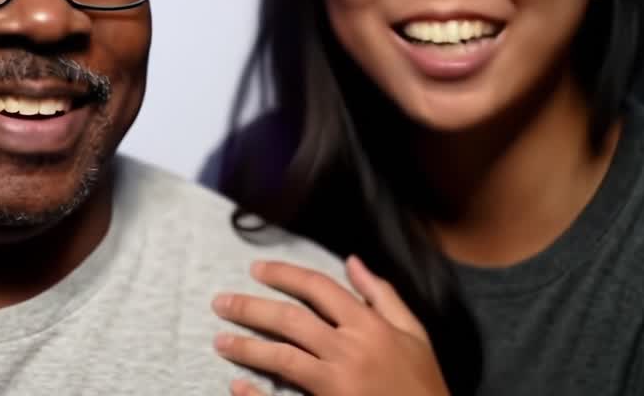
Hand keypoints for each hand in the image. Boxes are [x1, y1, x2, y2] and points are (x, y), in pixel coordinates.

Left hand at [211, 256, 448, 395]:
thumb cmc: (423, 384)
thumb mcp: (414, 334)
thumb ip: (383, 296)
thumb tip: (353, 261)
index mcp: (370, 326)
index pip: (319, 288)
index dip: (284, 275)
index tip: (255, 270)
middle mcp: (351, 350)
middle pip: (290, 320)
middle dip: (250, 308)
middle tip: (220, 303)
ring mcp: (339, 383)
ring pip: (282, 357)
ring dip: (246, 347)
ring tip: (220, 341)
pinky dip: (258, 395)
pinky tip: (237, 385)